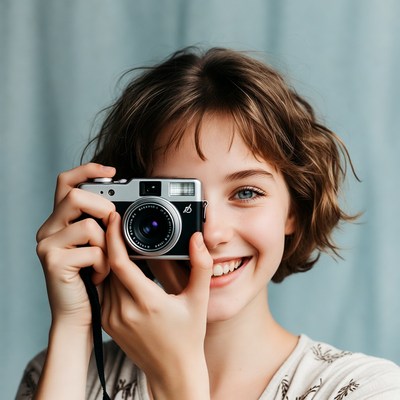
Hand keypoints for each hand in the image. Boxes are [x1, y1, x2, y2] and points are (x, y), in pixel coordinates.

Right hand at [36, 163, 115, 327]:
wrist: (80, 315)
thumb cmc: (94, 278)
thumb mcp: (100, 245)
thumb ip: (103, 225)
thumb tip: (119, 209)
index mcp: (61, 220)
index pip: (66, 182)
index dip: (87, 169)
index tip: (112, 170)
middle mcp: (49, 228)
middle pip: (77, 196)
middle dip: (104, 209)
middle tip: (111, 229)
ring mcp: (47, 244)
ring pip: (90, 226)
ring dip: (107, 248)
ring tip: (102, 264)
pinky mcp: (52, 261)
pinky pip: (93, 251)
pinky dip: (103, 266)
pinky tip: (96, 277)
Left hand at [102, 211, 212, 398]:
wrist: (172, 371)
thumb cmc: (187, 337)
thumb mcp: (199, 300)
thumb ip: (201, 267)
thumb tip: (197, 239)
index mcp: (147, 302)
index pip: (120, 262)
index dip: (114, 236)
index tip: (115, 218)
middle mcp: (124, 310)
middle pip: (109, 266)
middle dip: (110, 242)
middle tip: (117, 223)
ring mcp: (112, 318)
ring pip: (103, 277)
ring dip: (108, 258)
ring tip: (117, 241)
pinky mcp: (106, 323)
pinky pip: (102, 291)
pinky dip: (108, 275)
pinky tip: (118, 267)